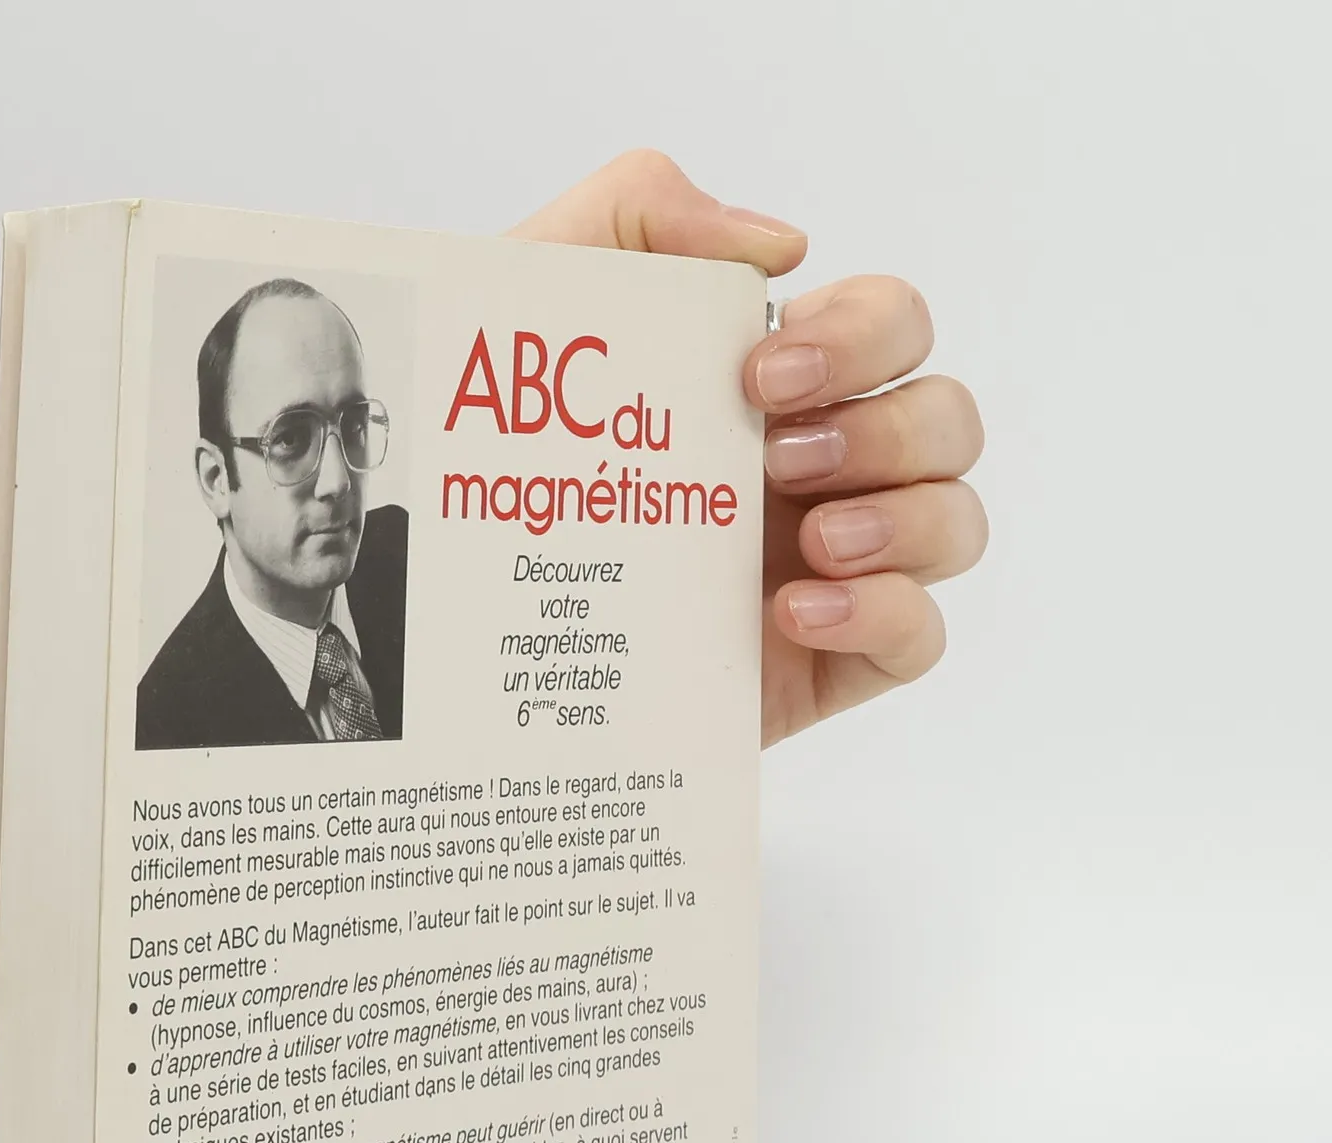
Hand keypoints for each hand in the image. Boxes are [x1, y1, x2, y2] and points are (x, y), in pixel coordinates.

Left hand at [511, 152, 986, 747]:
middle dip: (887, 427)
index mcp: (774, 386)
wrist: (456, 615)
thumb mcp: (535, 296)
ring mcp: (826, 570)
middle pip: (944, 419)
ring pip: (954, 523)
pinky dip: (885, 614)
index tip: (760, 371)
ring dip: (906, 519)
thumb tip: (786, 246)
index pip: (892, 327)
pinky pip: (920, 637)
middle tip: (773, 457)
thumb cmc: (490, 453)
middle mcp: (816, 471)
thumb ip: (640, 211)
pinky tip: (794, 611)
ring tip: (810, 542)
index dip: (863, 336)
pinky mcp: (819, 664)